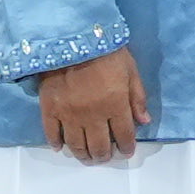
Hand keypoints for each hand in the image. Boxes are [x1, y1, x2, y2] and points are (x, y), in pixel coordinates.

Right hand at [37, 47, 148, 164]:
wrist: (72, 36)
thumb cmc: (106, 50)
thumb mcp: (130, 69)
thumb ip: (137, 97)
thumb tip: (144, 121)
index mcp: (115, 105)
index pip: (124, 135)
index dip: (126, 147)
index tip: (126, 151)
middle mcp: (93, 115)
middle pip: (99, 146)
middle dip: (104, 156)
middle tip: (105, 157)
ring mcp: (69, 114)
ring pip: (76, 145)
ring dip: (83, 155)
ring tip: (87, 157)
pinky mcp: (49, 108)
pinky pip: (51, 133)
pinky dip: (56, 143)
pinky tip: (60, 147)